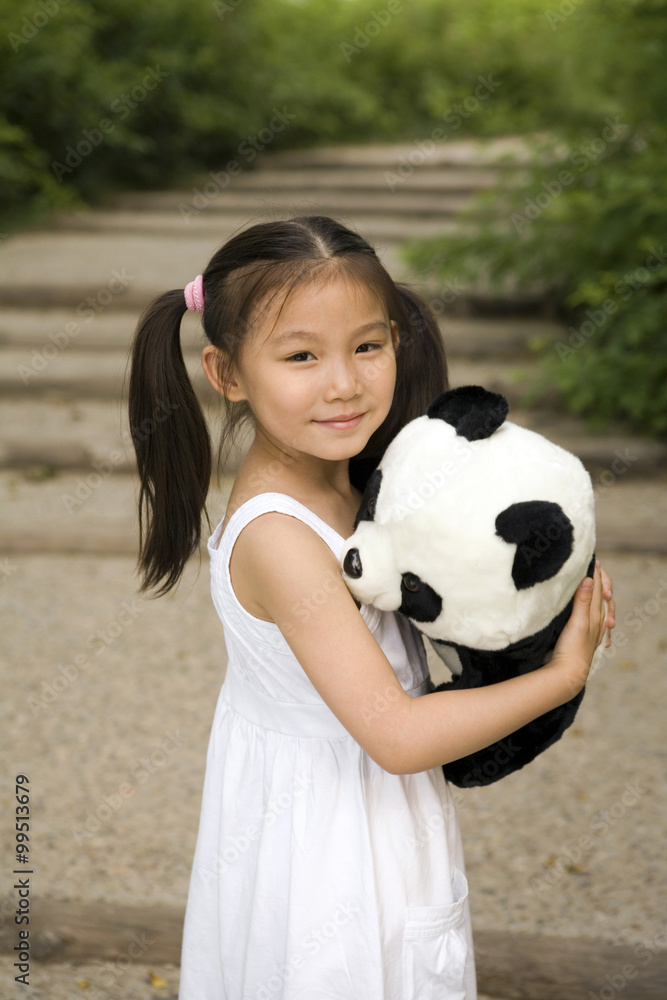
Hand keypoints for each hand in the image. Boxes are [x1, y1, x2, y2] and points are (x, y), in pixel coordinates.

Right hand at [549, 560, 612, 694]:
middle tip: (596, 569)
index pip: (597, 589)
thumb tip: (589, 579)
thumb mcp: (577, 622)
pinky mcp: (585, 639)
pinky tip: (595, 617)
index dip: (596, 574)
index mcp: (595, 615)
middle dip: (600, 583)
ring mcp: (592, 631)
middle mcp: (597, 622)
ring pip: (599, 609)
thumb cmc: (573, 649)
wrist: (569, 674)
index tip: (593, 560)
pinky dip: (596, 613)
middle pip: (601, 597)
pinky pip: (594, 622)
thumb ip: (582, 601)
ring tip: (599, 589)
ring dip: (598, 597)